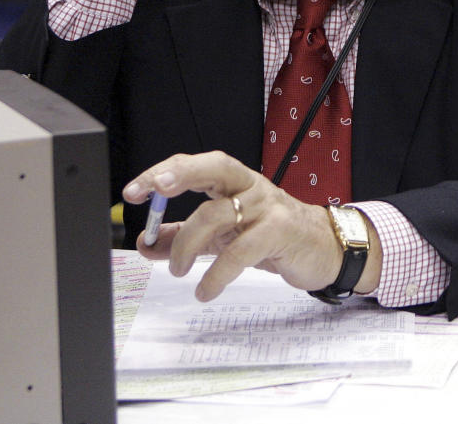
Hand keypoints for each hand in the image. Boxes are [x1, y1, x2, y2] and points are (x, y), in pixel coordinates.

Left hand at [122, 151, 380, 301]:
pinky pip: (239, 252)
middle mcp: (251, 187)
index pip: (197, 166)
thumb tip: (146, 245)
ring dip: (186, 246)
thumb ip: (186, 237)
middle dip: (180, 175)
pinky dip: (215, 275)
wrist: (324, 249)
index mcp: (236, 182)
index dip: (163, 174)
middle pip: (215, 167)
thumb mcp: (225, 235)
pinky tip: (204, 290)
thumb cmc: (273, 236)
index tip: (133, 191)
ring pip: (217, 215)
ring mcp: (267, 207)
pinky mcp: (279, 232)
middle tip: (152, 192)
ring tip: (178, 271)